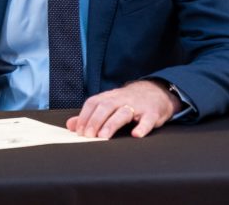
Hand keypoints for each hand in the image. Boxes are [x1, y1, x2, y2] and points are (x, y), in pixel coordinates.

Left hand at [66, 80, 183, 138]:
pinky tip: (136, 135)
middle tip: (88, 136)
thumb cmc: (128, 101)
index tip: (78, 131)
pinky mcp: (153, 113)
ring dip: (112, 124)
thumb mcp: (109, 104)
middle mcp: (122, 99)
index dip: (84, 116)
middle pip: (105, 107)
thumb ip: (90, 115)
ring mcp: (138, 105)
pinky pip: (148, 120)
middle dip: (95, 121)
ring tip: (103, 136)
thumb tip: (71, 125)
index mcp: (109, 97)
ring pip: (123, 112)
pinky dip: (142, 127)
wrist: (157, 91)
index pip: (93, 103)